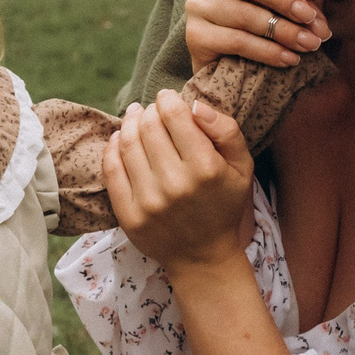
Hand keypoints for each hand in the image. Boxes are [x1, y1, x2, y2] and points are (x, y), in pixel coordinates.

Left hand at [104, 89, 254, 273]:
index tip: (167, 97)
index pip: (175, 115)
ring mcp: (149, 202)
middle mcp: (175, 184)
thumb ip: (227, 130)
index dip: (168, 99)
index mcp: (206, 168)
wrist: (202, 256)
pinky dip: (112, 146)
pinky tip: (120, 138)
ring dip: (129, 123)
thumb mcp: (243, 167)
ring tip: (136, 117)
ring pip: (127, 143)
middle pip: (148, 126)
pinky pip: (111, 169)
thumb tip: (196, 105)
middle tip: (152, 110)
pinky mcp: (128, 215)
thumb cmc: (224, 204)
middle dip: (149, 110)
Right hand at [184, 0, 327, 69]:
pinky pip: (236, 41)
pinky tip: (288, 59)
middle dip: (283, 5)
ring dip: (282, 34)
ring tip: (308, 46)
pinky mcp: (194, 37)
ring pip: (244, 16)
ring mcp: (196, 8)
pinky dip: (267, 52)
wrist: (230, 65)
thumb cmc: (260, 25)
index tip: (312, 11)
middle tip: (313, 28)